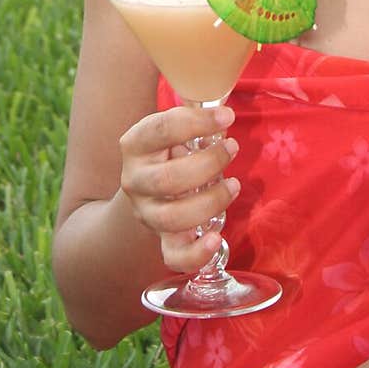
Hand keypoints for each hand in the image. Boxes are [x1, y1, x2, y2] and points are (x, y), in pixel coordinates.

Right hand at [119, 105, 239, 272]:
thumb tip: (226, 110)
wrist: (146, 188)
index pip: (163, 129)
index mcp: (136, 144)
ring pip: (172, 217)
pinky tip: (215, 239)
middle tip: (232, 149)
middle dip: (208, 164)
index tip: (227, 117)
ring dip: (210, 201)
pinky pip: (173, 256)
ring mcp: (146, 212)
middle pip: (168, 179)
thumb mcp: (174, 127)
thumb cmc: (171, 149)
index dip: (197, 122)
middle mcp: (134, 180)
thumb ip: (195, 118)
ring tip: (234, 185)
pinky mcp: (161, 239)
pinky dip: (195, 254)